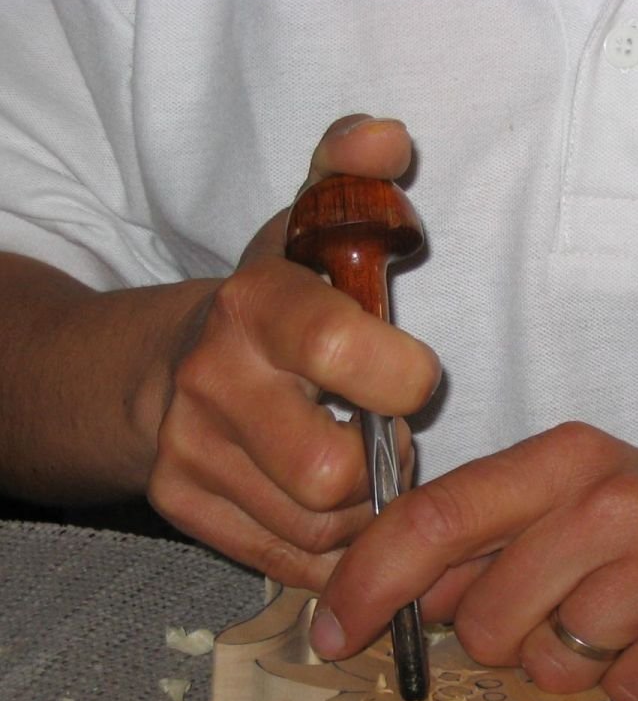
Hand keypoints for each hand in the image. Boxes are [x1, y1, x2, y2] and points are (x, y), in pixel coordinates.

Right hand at [147, 116, 440, 587]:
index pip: (342, 350)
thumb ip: (349, 179)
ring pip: (316, 529)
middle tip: (384, 443)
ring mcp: (189, 455)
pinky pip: (290, 563)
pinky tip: (340, 516)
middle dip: (380, 468)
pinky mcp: (184, 509)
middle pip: (331, 472)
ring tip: (362, 475)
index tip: (408, 377)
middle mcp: (212, 383)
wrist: (164, 370)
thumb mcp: (304, 231)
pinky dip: (334, 550)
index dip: (402, 377)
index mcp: (254, 307)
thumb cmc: (266, 308)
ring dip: (363, 513)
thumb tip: (391, 138)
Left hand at [310, 421, 637, 700]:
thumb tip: (385, 594)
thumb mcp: (560, 510)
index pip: (434, 516)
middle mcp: (612, 493)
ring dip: (564, 665)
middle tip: (555, 611)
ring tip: (613, 624)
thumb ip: (476, 541)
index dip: (370, 580)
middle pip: (483, 614)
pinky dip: (625, 688)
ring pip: (545, 663)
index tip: (333, 631)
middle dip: (498, 638)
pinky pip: (617, 695)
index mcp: (560, 456)